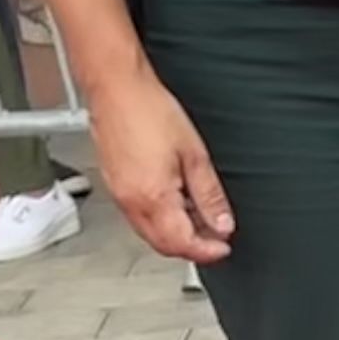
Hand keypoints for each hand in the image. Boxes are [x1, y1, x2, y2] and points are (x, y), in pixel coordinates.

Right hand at [88, 67, 233, 263]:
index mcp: (153, 198)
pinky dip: (160, 220)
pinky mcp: (114, 184)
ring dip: (176, 234)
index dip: (208, 251)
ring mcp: (119, 195)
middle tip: (215, 237)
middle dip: (192, 247)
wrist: (116, 88)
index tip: (224, 246)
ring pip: (150, 233)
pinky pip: (138, 216)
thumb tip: (222, 224)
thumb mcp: (194, 155)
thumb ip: (210, 195)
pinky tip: (175, 203)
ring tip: (199, 217)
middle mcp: (131, 202)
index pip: (183, 244)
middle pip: (165, 245)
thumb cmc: (149, 111)